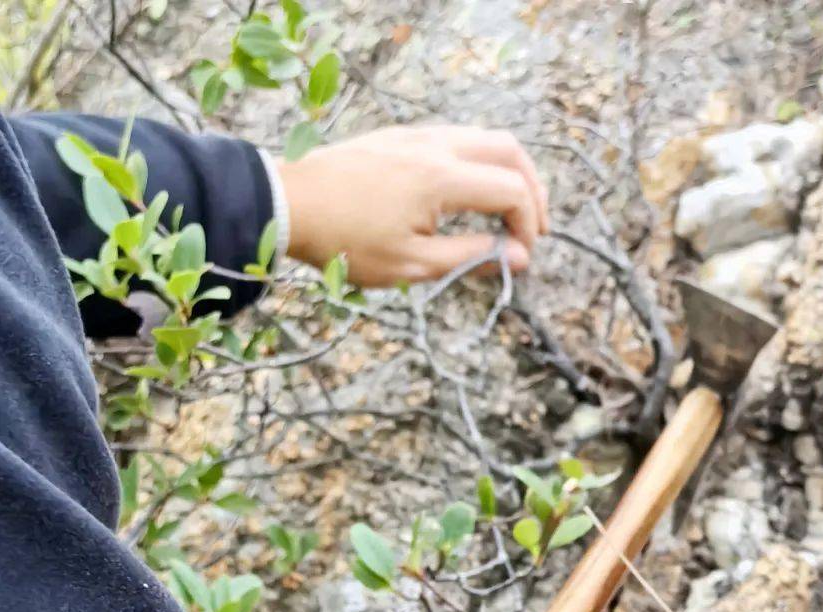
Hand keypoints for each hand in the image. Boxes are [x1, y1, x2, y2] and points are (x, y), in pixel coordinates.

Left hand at [277, 125, 548, 287]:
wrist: (290, 205)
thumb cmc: (345, 242)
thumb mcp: (410, 264)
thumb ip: (469, 257)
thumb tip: (516, 257)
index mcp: (443, 178)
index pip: (512, 191)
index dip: (526, 225)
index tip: (520, 257)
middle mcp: (437, 145)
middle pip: (509, 152)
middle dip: (531, 190)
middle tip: (532, 229)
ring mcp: (417, 135)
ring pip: (484, 138)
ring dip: (506, 172)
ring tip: (507, 212)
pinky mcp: (400, 136)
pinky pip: (456, 137)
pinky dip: (477, 162)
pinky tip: (469, 193)